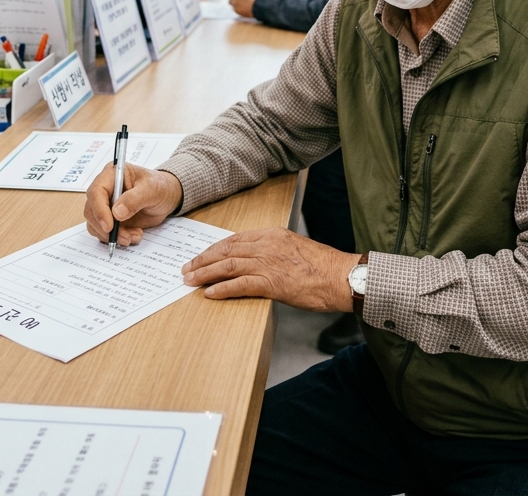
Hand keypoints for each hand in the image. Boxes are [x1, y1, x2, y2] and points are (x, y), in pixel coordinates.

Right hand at [83, 164, 182, 246]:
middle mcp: (105, 190)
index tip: (109, 226)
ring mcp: (106, 206)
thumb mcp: (152, 189)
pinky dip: (118, 238)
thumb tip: (116, 212)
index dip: (99, 210)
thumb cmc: (159, 186)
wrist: (167, 197)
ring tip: (133, 236)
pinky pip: (105, 233)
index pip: (96, 192)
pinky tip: (134, 235)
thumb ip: (134, 199)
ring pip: (96, 225)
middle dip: (106, 228)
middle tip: (124, 237)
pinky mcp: (110, 220)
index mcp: (112, 175)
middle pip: (91, 211)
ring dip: (113, 236)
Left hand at [181, 228, 360, 311]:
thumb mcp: (295, 248)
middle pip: (226, 250)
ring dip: (205, 274)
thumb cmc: (322, 266)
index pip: (234, 239)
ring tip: (190, 281)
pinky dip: (222, 289)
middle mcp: (266, 245)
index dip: (214, 248)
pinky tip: (210, 293)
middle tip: (187, 268)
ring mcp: (268, 263)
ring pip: (227, 266)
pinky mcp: (271, 283)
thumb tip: (256, 261)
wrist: (340, 276)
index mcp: (272, 234)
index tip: (201, 256)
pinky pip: (240, 285)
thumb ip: (274, 251)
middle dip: (203, 260)